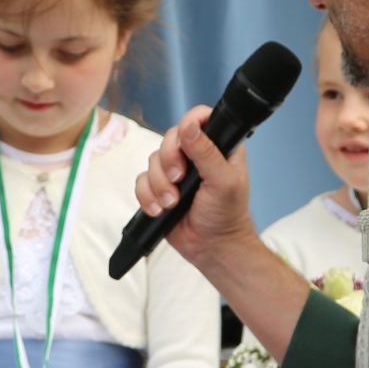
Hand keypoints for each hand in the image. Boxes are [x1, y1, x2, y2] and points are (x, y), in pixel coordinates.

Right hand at [134, 105, 257, 269]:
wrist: (212, 247)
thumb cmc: (227, 215)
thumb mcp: (223, 181)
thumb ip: (206, 152)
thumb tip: (189, 125)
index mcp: (217, 146)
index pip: (199, 119)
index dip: (188, 124)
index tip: (184, 142)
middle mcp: (195, 154)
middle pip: (168, 138)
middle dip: (169, 161)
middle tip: (178, 180)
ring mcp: (175, 171)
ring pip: (152, 161)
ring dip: (159, 185)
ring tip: (172, 203)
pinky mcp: (159, 188)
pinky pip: (142, 182)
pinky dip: (148, 196)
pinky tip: (161, 209)